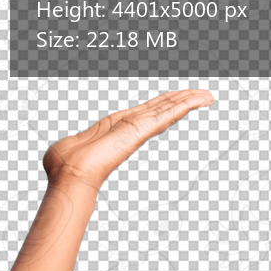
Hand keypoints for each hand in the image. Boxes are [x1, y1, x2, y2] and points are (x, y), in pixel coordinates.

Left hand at [42, 88, 213, 191]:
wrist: (69, 174)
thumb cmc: (65, 164)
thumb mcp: (72, 144)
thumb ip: (76, 142)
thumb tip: (67, 150)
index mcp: (114, 127)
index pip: (143, 113)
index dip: (160, 105)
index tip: (175, 99)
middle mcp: (128, 127)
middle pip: (160, 109)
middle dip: (180, 101)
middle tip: (201, 96)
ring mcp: (136, 129)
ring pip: (167, 110)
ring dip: (187, 102)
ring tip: (205, 97)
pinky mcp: (140, 131)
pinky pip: (167, 115)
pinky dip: (185, 106)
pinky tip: (200, 100)